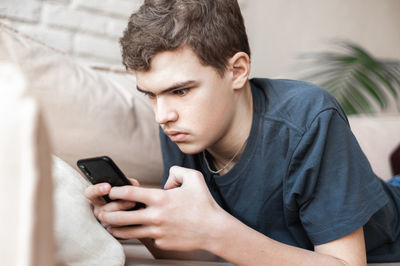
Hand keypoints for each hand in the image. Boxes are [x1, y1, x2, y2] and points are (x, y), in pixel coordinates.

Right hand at [84, 178, 139, 227]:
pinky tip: (138, 218)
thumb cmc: (127, 197)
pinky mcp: (112, 233)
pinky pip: (118, 231)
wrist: (135, 214)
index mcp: (97, 198)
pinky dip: (130, 225)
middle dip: (119, 205)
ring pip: (111, 221)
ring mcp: (104, 223)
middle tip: (131, 201)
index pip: (90, 193)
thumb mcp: (125, 189)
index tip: (108, 187)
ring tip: (138, 208)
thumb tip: (132, 183)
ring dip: (125, 214)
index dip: (97, 190)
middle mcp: (98, 210)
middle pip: (104, 209)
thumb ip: (126, 184)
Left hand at [99, 166, 226, 250]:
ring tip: (109, 225)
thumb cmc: (204, 204)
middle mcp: (155, 216)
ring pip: (128, 232)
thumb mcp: (194, 178)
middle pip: (120, 216)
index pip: (129, 193)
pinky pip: (145, 238)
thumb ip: (176, 172)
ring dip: (115, 228)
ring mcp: (157, 232)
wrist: (213, 230)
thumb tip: (165, 181)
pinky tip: (135, 232)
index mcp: (160, 198)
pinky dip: (140, 234)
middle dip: (107, 214)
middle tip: (102, 211)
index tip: (110, 191)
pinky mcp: (160, 243)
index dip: (115, 191)